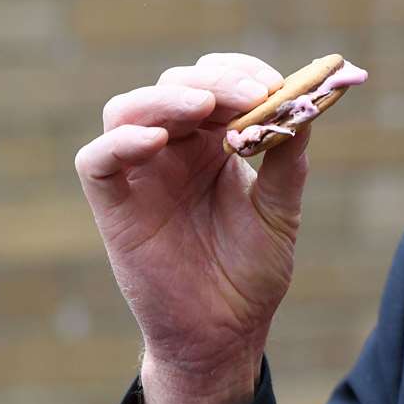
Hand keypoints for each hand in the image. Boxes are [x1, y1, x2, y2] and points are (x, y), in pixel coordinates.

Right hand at [75, 53, 305, 403]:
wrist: (226, 331)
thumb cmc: (251, 271)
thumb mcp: (280, 209)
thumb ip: (287, 159)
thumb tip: (306, 105)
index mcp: (215, 142)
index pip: (219, 83)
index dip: (241, 72)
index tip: (275, 82)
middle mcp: (175, 149)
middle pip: (176, 86)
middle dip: (216, 81)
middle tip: (252, 94)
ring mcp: (141, 172)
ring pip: (129, 109)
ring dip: (166, 99)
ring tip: (205, 106)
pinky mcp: (113, 204)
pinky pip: (97, 161)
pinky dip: (120, 142)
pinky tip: (156, 141)